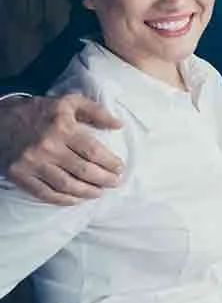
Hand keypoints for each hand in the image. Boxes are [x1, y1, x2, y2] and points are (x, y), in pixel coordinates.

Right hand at [3, 94, 123, 205]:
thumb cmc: (39, 111)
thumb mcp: (68, 102)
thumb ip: (96, 111)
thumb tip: (120, 125)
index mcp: (62, 128)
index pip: (92, 151)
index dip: (110, 162)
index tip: (120, 168)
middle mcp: (47, 147)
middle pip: (82, 170)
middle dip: (104, 180)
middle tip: (115, 183)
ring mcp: (32, 163)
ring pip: (66, 185)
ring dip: (87, 192)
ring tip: (100, 192)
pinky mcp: (19, 175)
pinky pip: (45, 193)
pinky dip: (63, 200)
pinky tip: (76, 200)